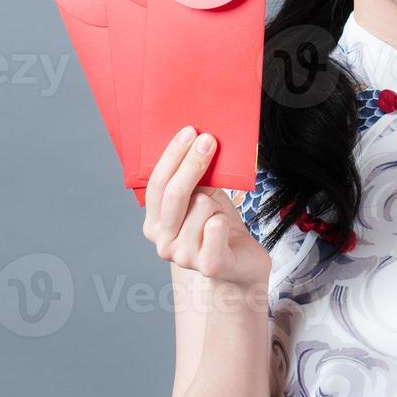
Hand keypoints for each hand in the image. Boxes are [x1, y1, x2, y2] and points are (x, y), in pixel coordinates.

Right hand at [141, 125, 270, 286]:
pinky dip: (222, 220)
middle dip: (192, 163)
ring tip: (221, 214)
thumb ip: (193, 179)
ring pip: (201, 206)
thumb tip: (196, 139)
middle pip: (174, 194)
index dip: (172, 156)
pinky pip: (215, 228)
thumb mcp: (203, 199)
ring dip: (217, 203)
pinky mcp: (209, 265)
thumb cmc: (220, 227)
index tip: (189, 131)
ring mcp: (183, 256)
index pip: (156, 184)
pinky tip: (224, 224)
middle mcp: (162, 242)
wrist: (242, 263)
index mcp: (154, 223)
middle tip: (209, 140)